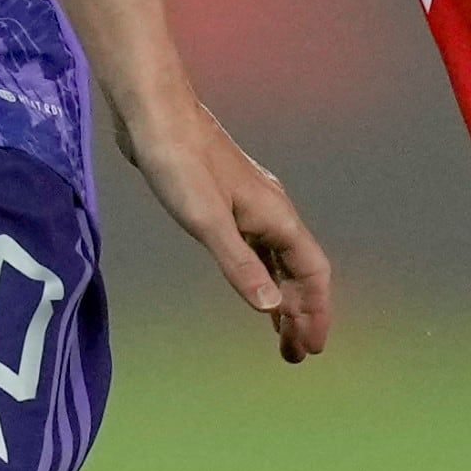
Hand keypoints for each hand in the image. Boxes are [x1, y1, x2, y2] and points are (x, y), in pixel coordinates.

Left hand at [118, 104, 334, 362]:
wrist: (154, 115)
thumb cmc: (179, 163)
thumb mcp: (206, 221)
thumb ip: (239, 266)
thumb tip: (271, 309)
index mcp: (276, 217)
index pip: (312, 273)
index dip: (316, 311)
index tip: (312, 348)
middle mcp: (271, 212)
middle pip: (299, 271)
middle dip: (302, 313)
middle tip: (294, 355)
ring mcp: (249, 207)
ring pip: (277, 260)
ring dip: (282, 297)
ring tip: (280, 334)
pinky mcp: (225, 202)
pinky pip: (257, 249)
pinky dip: (262, 276)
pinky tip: (253, 286)